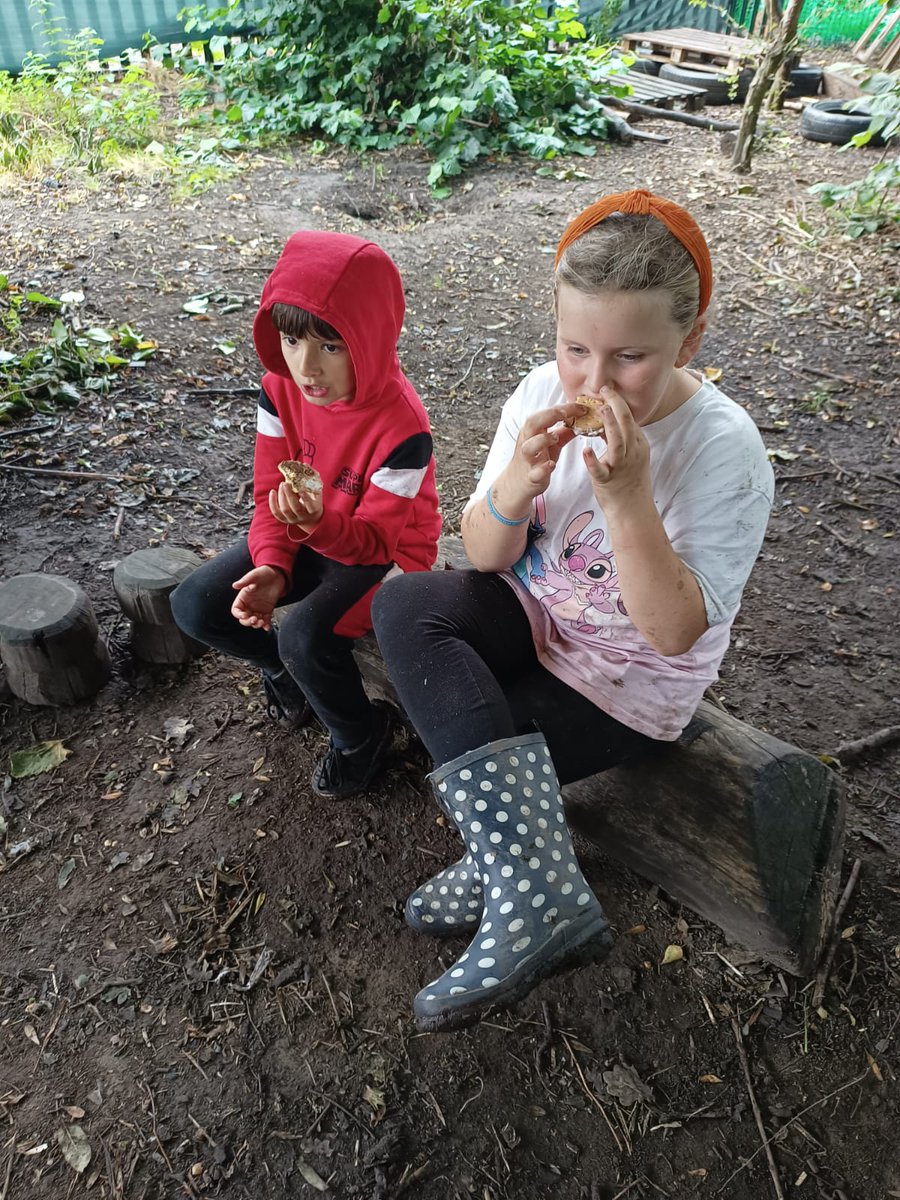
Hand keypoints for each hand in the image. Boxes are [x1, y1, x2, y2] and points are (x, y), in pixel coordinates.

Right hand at [231, 565, 286, 630]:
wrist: (278, 574)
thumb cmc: (264, 573)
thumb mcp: (253, 576)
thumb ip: (244, 581)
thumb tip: (234, 585)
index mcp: (243, 598)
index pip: (236, 610)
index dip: (238, 614)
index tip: (244, 615)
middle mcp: (249, 605)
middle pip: (244, 618)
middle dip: (247, 622)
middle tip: (254, 619)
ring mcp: (258, 608)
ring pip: (254, 621)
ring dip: (256, 624)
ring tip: (261, 622)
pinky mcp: (267, 610)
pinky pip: (265, 620)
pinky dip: (266, 625)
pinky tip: (267, 626)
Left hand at [269, 481, 322, 532]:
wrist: (310, 518)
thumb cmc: (313, 501)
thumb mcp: (316, 492)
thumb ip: (312, 480)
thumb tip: (305, 465)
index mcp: (314, 510)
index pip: (311, 507)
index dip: (306, 499)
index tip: (301, 490)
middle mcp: (303, 516)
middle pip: (296, 508)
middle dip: (289, 495)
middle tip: (286, 483)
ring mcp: (293, 519)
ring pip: (285, 509)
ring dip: (282, 495)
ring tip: (282, 484)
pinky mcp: (284, 519)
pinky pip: (276, 512)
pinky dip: (272, 502)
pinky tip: (272, 492)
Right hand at [506, 401, 583, 499]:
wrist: (517, 483)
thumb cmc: (535, 459)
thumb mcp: (550, 444)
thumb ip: (564, 432)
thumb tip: (580, 421)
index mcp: (533, 431)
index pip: (547, 413)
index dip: (565, 408)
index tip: (582, 408)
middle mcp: (527, 442)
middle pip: (532, 423)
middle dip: (550, 415)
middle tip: (566, 414)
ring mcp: (528, 460)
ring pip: (529, 446)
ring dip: (543, 440)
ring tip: (555, 438)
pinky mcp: (531, 477)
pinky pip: (535, 472)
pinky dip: (543, 468)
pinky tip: (551, 464)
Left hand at [582, 386, 651, 509]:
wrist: (633, 509)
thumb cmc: (630, 481)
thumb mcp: (632, 455)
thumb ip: (623, 438)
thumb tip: (609, 420)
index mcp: (638, 445)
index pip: (630, 419)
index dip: (619, 403)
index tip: (608, 390)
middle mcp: (632, 453)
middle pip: (627, 425)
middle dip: (616, 405)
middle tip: (605, 390)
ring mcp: (621, 467)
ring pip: (617, 443)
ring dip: (610, 425)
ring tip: (601, 409)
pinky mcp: (607, 481)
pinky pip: (600, 470)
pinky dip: (593, 460)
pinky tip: (585, 451)